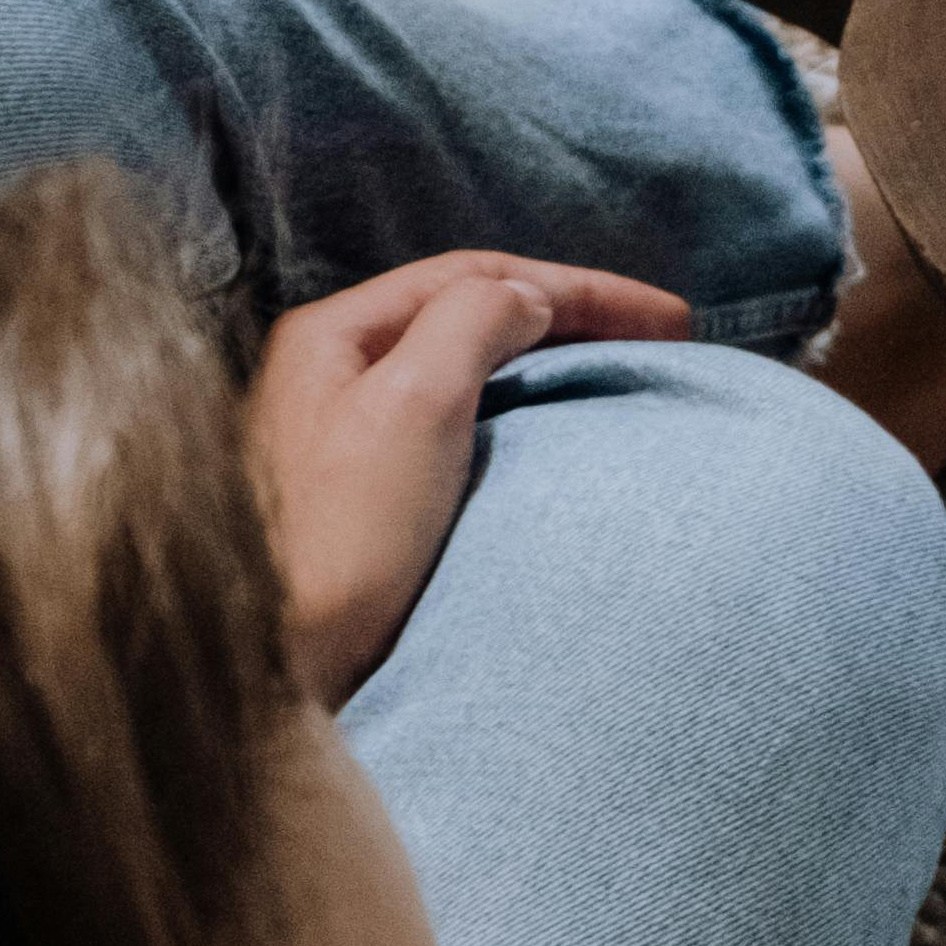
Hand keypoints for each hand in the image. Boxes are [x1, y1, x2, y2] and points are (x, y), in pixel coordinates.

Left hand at [246, 252, 690, 707]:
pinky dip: (520, 419)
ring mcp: (345, 436)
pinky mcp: (365, 500)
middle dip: (570, 319)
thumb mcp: (413, 405)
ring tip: (620, 379)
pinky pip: (459, 430)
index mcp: (334, 335)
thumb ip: (473, 325)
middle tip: (661, 340)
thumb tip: (527, 300)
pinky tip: (554, 441)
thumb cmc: (337, 542)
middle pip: (470, 317)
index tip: (670, 320)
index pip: (475, 278)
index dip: (580, 289)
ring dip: (547, 365)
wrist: (274, 667)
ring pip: (467, 372)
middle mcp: (332, 373)